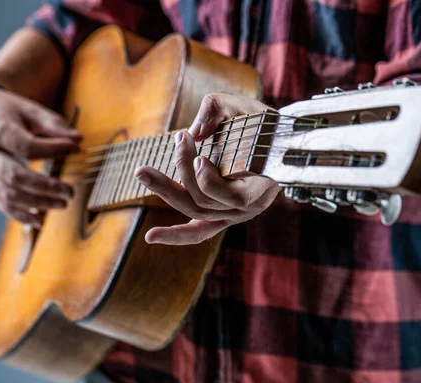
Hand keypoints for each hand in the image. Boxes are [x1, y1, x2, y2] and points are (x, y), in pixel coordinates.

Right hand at [0, 87, 80, 227]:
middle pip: (15, 177)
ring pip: (8, 194)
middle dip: (45, 187)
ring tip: (62, 204)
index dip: (53, 150)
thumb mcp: (29, 110)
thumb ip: (53, 124)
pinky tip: (40, 221)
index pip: (26, 146)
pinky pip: (1, 203)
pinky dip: (21, 215)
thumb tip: (78, 139)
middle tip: (70, 191)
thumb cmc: (6, 111)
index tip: (74, 149)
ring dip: (37, 204)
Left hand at [135, 93, 280, 244]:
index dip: (209, 179)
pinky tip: (150, 237)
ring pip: (195, 211)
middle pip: (205, 201)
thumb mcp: (244, 106)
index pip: (232, 196)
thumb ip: (217, 109)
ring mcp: (232, 214)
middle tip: (166, 147)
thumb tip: (194, 131)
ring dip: (167, 190)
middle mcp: (247, 208)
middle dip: (181, 172)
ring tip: (143, 172)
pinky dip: (175, 236)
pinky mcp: (219, 217)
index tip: (198, 153)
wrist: (277, 144)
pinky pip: (198, 233)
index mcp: (260, 186)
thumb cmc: (261, 125)